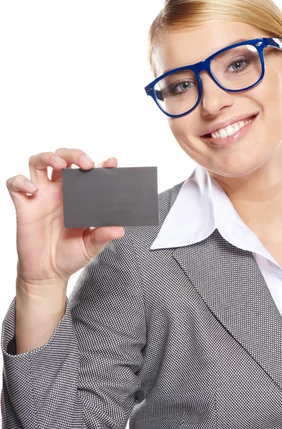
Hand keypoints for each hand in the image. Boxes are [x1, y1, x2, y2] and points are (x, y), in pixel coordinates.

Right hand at [6, 148, 124, 284]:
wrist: (48, 273)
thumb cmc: (69, 256)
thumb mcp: (91, 246)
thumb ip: (103, 236)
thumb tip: (120, 230)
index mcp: (78, 197)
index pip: (87, 173)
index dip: (100, 164)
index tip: (112, 163)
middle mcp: (59, 192)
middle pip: (62, 158)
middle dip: (73, 154)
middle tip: (86, 164)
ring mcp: (41, 196)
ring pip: (39, 163)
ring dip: (48, 157)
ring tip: (60, 164)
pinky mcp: (24, 205)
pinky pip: (15, 184)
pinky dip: (21, 181)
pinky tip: (33, 190)